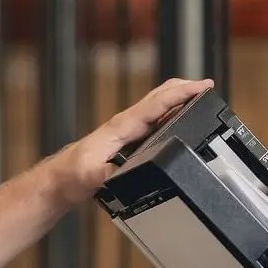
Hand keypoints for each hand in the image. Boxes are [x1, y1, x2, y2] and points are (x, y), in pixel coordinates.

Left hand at [53, 76, 214, 204]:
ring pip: (158, 108)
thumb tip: (125, 175)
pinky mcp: (126, 141)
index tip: (204, 86)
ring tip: (200, 100)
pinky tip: (177, 122)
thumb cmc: (71, 175)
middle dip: (185, 89)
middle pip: (160, 97)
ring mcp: (127, 131)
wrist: (58, 181)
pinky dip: (169, 115)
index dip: (182, 93)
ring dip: (179, 100)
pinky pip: (153, 122)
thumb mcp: (91, 177)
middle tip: (208, 88)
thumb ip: (109, 174)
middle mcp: (126, 124)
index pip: (157, 103)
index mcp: (122, 127)